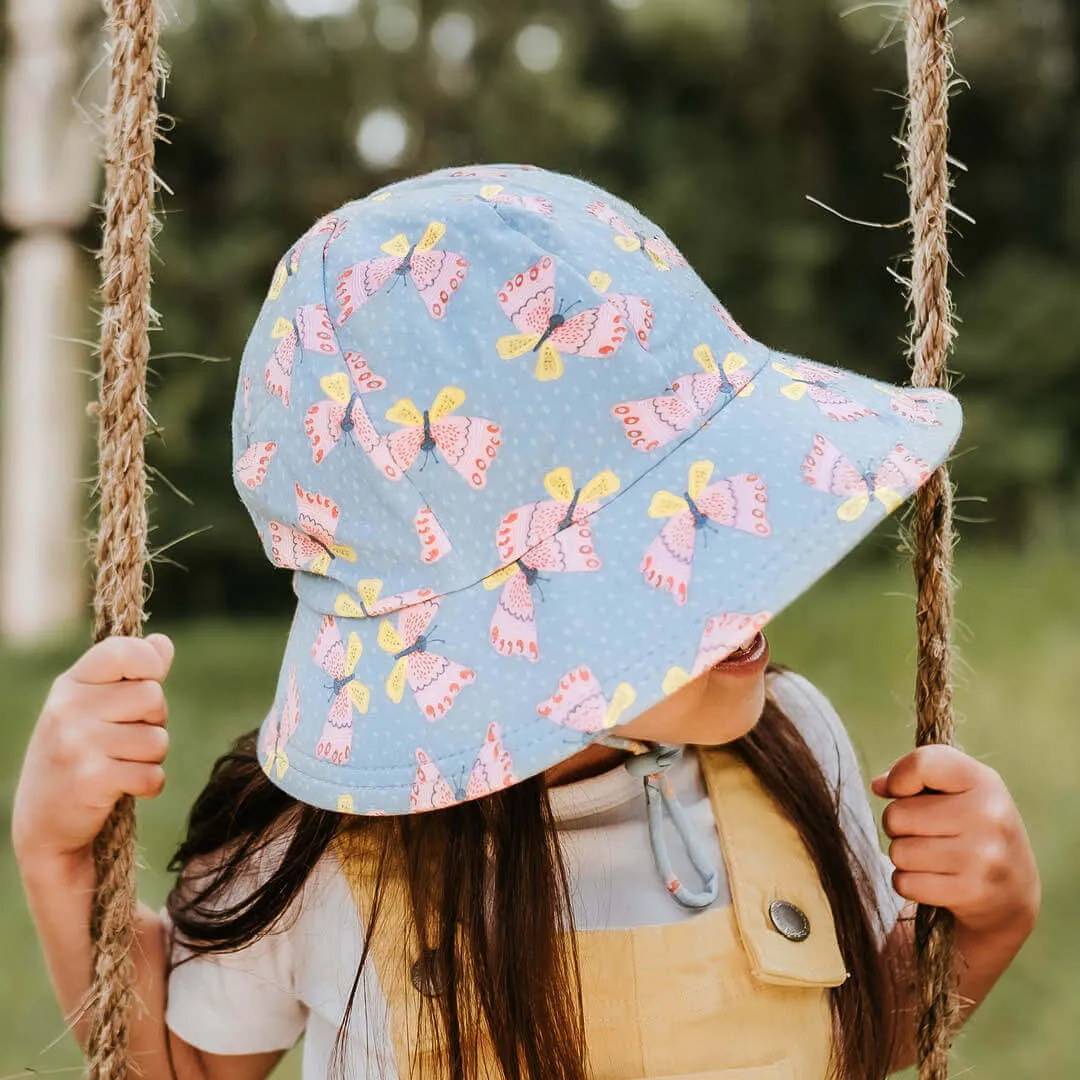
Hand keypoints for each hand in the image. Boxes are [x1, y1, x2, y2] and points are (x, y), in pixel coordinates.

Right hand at [12, 634, 174, 872]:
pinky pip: (153, 775)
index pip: (122, 651)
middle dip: (155, 721)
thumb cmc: (78, 755)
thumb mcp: (93, 708)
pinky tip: (126, 787)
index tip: (148, 681)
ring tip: (123, 764)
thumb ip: (131, 674)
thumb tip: (163, 642)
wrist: (43, 823)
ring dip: (152, 757)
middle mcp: (68, 709)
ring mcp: (77, 744)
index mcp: (70, 685)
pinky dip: (150, 785)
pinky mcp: (91, 780)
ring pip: (158, 739)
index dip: (149, 664)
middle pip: (153, 697)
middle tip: (129, 738)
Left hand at [872, 745, 1039, 942]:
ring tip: (930, 856)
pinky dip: (909, 883)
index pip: (921, 764)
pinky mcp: (972, 893)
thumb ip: (916, 773)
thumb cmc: (972, 825)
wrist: (1015, 888)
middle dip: (899, 825)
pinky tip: (933, 879)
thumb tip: (878, 786)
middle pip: (897, 814)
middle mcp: (989, 816)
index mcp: (984, 781)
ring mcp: (983, 857)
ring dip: (904, 857)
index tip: (906, 793)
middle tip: (923, 832)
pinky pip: (905, 883)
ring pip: (899, 852)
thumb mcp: (959, 786)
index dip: (899, 779)